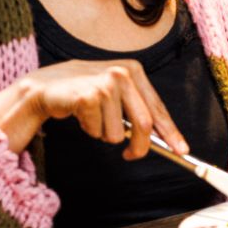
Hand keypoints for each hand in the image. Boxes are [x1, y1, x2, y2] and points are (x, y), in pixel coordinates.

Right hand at [0, 59, 183, 159]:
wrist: (45, 87)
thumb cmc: (83, 93)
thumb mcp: (115, 95)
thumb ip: (136, 109)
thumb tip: (160, 138)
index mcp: (134, 70)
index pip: (158, 107)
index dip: (171, 132)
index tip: (182, 150)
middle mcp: (123, 73)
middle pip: (144, 124)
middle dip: (139, 147)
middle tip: (130, 156)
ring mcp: (105, 83)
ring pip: (118, 133)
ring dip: (104, 134)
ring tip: (91, 118)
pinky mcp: (89, 97)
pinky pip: (98, 131)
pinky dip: (89, 130)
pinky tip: (79, 114)